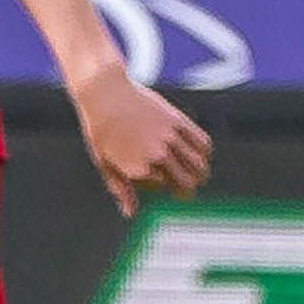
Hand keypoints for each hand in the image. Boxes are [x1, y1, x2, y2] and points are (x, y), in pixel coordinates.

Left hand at [69, 64, 212, 216]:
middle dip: (186, 188)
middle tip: (181, 186)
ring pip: (200, 166)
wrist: (102, 90)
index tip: (151, 178)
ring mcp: (169, 137)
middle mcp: (158, 154)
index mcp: (140, 168)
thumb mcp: (102, 160)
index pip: (167, 189)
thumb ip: (119, 188)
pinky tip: (195, 151)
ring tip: (192, 171)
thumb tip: (130, 214)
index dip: (161, 186)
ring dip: (199, 173)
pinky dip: (204, 151)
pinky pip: (203, 142)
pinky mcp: (177, 119)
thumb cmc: (99, 127)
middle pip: (189, 184)